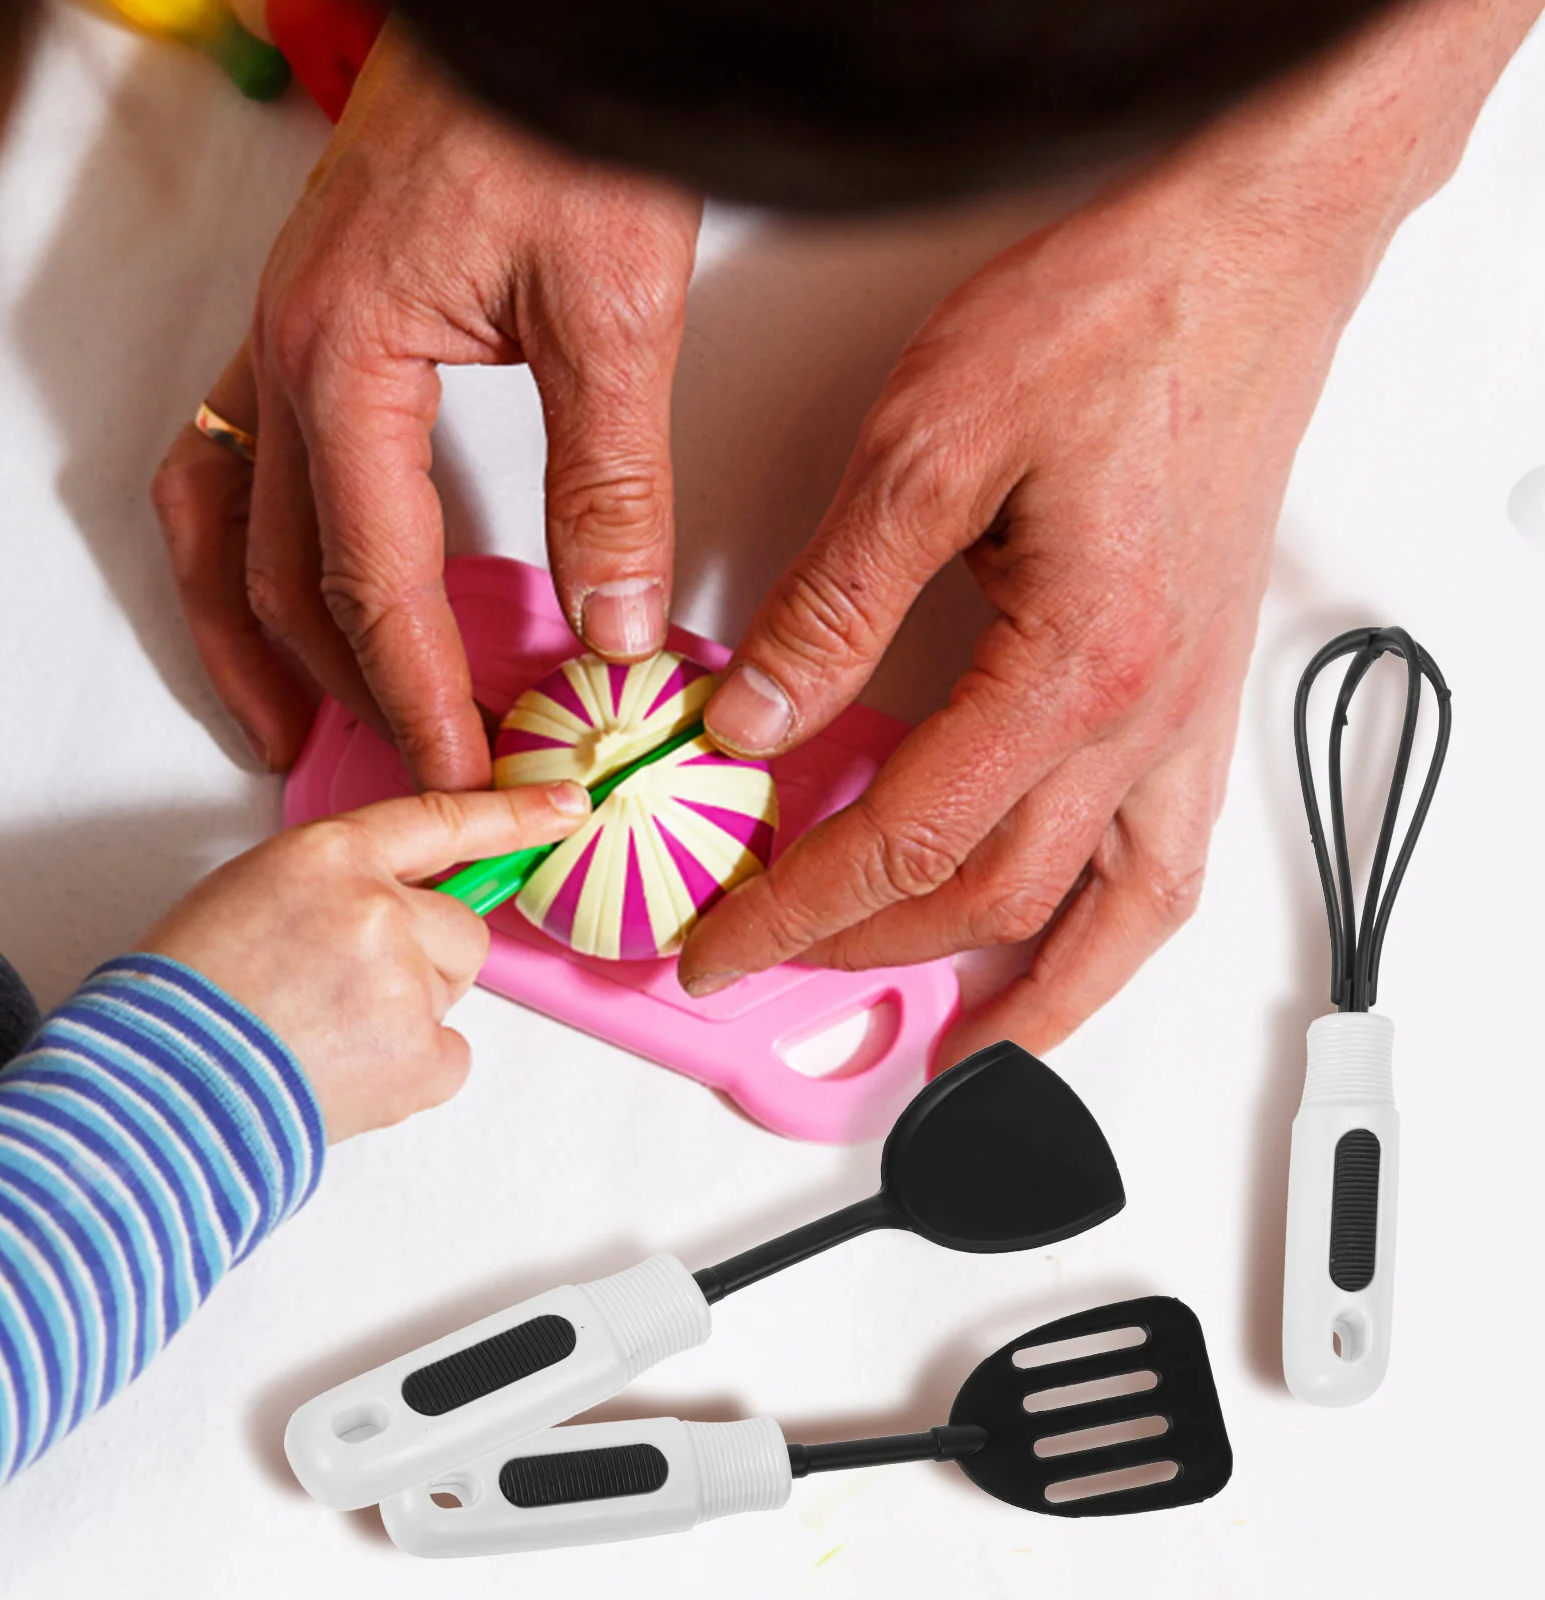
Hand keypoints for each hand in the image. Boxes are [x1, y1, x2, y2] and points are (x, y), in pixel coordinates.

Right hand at [136, 782, 588, 1140]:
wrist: (154, 1090)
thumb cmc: (186, 996)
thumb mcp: (254, 893)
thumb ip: (338, 885)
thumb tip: (396, 908)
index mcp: (330, 855)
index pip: (442, 819)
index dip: (512, 814)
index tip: (569, 804)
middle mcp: (379, 907)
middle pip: (460, 927)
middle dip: (425, 959)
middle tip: (343, 994)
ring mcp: (405, 981)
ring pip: (451, 991)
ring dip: (409, 1013)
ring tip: (326, 1036)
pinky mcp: (420, 1052)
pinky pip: (450, 1055)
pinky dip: (412, 1070)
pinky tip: (348, 1072)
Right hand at [151, 22, 700, 784]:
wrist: (545, 19)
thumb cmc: (564, 122)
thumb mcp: (612, 314)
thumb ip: (610, 480)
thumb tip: (614, 619)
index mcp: (346, 358)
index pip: (370, 580)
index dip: (416, 693)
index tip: (461, 773)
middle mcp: (288, 352)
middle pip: (281, 570)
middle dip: (341, 685)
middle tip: (402, 771)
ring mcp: (283, 332)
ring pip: (223, 519)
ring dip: (250, 629)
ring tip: (291, 717)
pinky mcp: (311, 318)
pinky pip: (233, 455)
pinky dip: (248, 543)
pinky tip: (291, 584)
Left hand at [679, 154, 1374, 1055]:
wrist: (1240, 254)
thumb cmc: (1112, 322)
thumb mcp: (927, 446)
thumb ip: (834, 606)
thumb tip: (758, 719)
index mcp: (1069, 667)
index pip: (906, 841)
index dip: (800, 910)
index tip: (725, 945)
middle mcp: (1145, 714)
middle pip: (993, 894)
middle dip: (868, 950)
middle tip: (772, 967)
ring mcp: (1186, 713)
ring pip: (1112, 914)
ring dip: (1028, 997)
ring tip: (958, 1051)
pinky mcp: (1197, 688)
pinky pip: (1169, 858)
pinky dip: (1115, 931)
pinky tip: (1070, 941)